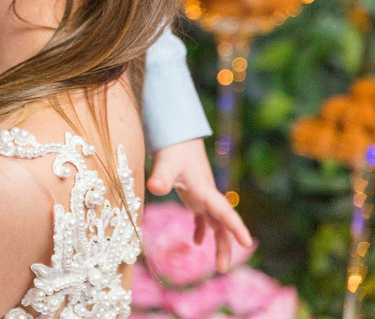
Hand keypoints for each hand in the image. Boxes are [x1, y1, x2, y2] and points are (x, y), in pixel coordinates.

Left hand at [148, 138, 253, 271]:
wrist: (177, 134)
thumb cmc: (173, 148)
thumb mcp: (165, 162)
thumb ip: (161, 176)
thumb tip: (154, 188)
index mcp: (205, 190)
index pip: (224, 211)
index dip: (236, 227)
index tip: (247, 243)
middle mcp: (208, 195)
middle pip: (222, 224)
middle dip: (225, 245)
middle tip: (222, 268)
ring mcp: (202, 195)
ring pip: (216, 223)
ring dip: (218, 242)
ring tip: (218, 266)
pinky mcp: (194, 194)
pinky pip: (202, 217)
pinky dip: (201, 229)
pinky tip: (195, 242)